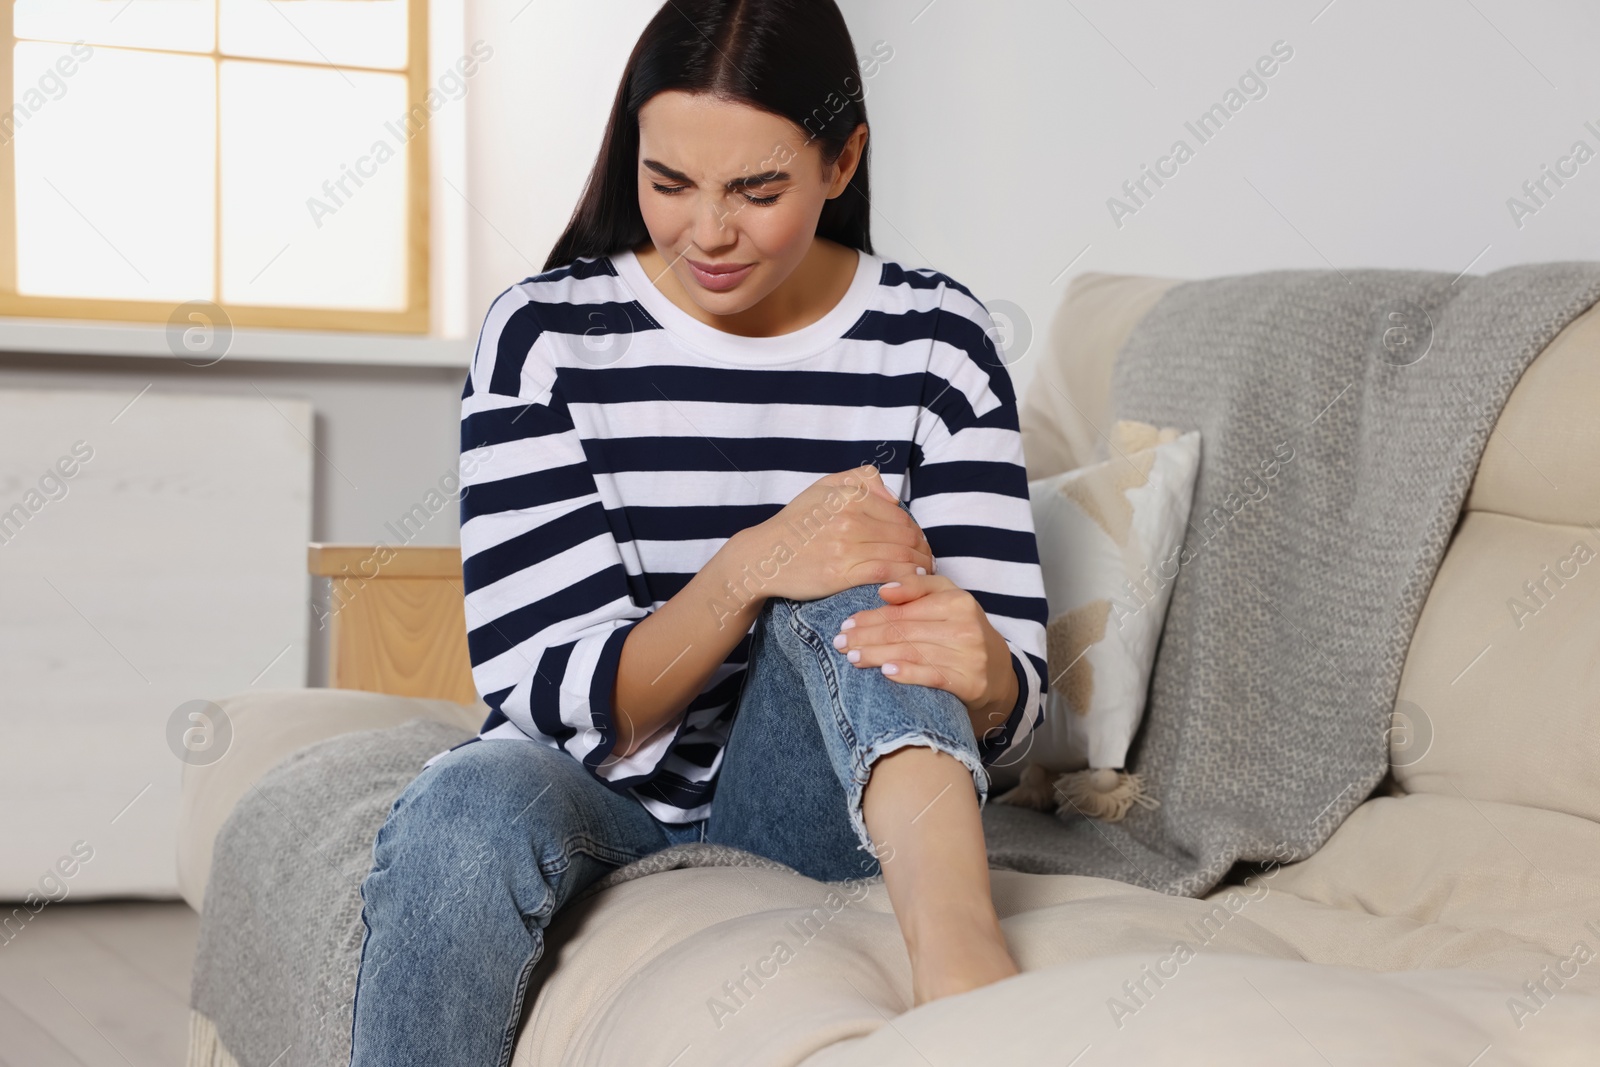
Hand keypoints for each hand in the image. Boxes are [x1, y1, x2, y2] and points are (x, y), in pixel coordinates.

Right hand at [736, 464, 933, 601]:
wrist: (763, 556)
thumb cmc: (796, 523)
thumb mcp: (824, 486)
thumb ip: (862, 479)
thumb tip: (894, 496)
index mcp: (849, 496)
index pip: (901, 516)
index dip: (917, 532)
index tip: (919, 545)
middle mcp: (849, 518)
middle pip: (906, 536)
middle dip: (923, 550)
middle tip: (927, 562)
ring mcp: (845, 546)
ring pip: (900, 555)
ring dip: (919, 566)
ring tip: (923, 575)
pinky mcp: (840, 573)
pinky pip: (886, 573)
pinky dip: (905, 578)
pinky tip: (911, 583)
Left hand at [828, 572, 1019, 741]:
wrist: (998, 672)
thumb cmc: (963, 632)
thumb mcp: (949, 600)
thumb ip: (918, 587)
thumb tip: (884, 590)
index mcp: (957, 601)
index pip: (904, 609)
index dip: (872, 616)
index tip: (847, 623)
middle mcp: (965, 626)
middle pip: (905, 630)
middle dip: (867, 636)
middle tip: (841, 642)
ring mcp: (969, 655)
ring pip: (913, 652)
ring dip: (878, 655)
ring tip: (853, 657)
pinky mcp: (970, 682)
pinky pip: (933, 676)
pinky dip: (908, 673)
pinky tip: (886, 672)